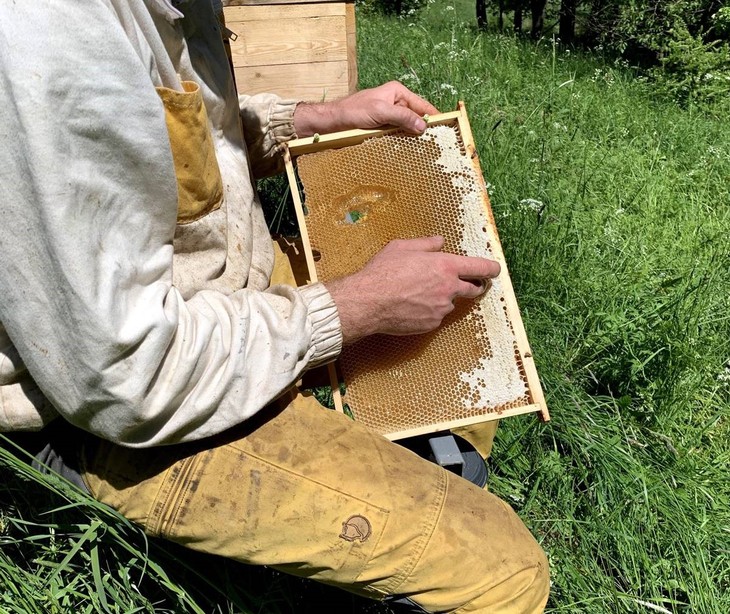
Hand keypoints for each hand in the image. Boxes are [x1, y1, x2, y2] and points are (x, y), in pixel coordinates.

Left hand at [294, 81, 438, 136]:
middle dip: (424, 128)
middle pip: (416, 116)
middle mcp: (396, 102)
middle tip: (436, 143)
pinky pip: (398, 133)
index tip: (446, 129)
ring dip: (414, 136)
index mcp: (397, 92)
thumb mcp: (380, 112)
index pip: (422, 105)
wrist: (333, 122)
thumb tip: (423, 126)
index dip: (434, 116)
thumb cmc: (354, 112)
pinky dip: (403, 140)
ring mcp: (389, 115)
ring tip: (426, 148)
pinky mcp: (383, 127)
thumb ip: (402, 117)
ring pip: (408, 127)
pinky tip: (409, 149)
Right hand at [325, 236, 500, 342]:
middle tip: (466, 282)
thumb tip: (439, 242)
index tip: (496, 269)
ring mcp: (441, 308)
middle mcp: (449, 288)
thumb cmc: (383, 272)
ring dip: (442, 297)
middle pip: (473, 289)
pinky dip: (428, 310)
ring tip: (418, 293)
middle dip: (473, 285)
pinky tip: (411, 305)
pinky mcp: (432, 324)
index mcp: (445, 266)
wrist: (368, 302)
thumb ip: (426, 244)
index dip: (492, 268)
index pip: (480, 267)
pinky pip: (435, 316)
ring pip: (450, 302)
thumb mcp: (402, 247)